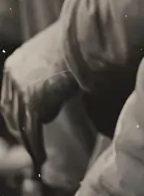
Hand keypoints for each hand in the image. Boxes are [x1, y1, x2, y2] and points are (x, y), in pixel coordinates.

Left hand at [1, 22, 76, 167]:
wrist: (82, 38)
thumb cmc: (76, 44)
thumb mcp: (51, 59)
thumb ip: (44, 77)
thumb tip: (51, 96)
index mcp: (14, 65)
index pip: (7, 98)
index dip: (14, 115)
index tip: (22, 127)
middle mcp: (12, 77)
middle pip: (9, 112)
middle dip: (18, 130)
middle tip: (28, 144)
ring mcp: (21, 89)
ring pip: (19, 124)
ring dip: (27, 142)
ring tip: (36, 157)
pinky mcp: (33, 101)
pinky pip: (31, 130)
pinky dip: (35, 146)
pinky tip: (41, 157)